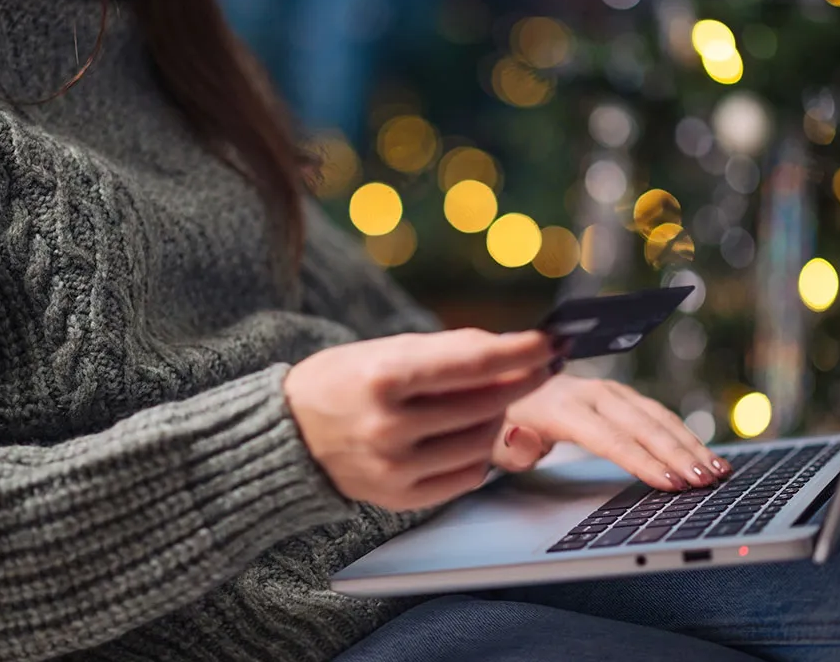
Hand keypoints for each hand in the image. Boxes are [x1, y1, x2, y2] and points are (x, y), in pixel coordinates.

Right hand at [285, 329, 556, 510]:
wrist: (289, 434)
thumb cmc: (342, 381)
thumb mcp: (385, 350)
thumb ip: (448, 352)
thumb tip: (514, 349)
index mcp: (383, 376)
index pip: (474, 363)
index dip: (522, 351)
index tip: (550, 342)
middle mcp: (389, 425)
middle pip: (486, 403)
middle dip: (522, 381)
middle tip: (536, 366)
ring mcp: (395, 467)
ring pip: (483, 441)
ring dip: (498, 416)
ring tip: (485, 400)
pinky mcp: (401, 497)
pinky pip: (469, 476)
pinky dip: (478, 452)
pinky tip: (465, 434)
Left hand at [492, 375, 730, 491]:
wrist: (505, 383)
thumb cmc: (500, 420)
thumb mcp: (490, 439)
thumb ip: (509, 448)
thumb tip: (526, 443)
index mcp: (560, 407)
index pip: (609, 439)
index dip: (642, 462)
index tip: (671, 484)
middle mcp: (590, 393)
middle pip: (642, 426)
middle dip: (678, 454)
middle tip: (708, 482)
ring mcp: (607, 391)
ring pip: (655, 416)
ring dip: (689, 443)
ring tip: (718, 472)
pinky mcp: (619, 395)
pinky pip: (655, 413)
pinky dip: (683, 433)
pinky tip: (703, 454)